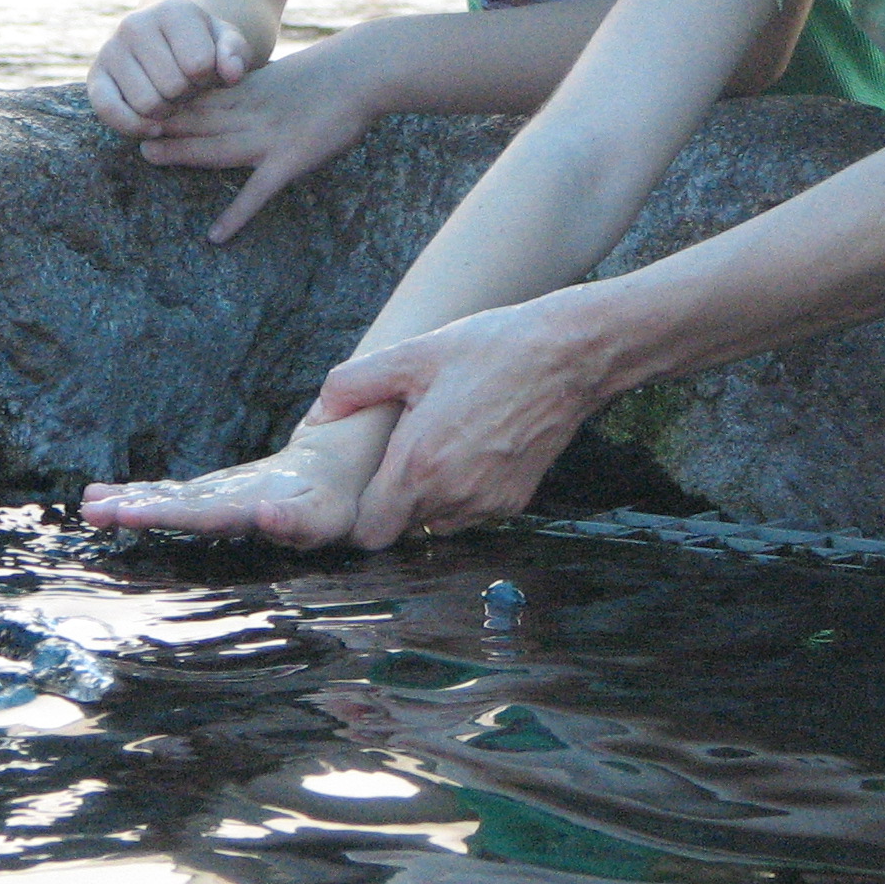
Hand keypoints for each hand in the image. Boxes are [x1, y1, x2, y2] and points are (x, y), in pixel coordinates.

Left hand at [80, 418, 385, 547]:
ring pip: (186, 514)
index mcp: (319, 512)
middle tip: (128, 516)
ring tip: (95, 509)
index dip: (284, 521)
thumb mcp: (376, 444)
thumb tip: (342, 415)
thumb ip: (365, 423)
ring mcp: (237, 511)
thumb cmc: (365, 459)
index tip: (264, 517)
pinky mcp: (215, 500)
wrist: (342, 484)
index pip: (302, 519)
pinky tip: (97, 499)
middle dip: (175, 517)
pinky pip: (174, 499)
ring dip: (140, 510)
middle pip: (223, 520)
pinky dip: (138, 497)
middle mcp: (271, 519)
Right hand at [88, 0, 253, 140]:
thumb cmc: (204, 46)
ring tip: (170, 96)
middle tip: (187, 87)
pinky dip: (134, 126)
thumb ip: (237, 53)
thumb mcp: (228, 43)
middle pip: (173, 86)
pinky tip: (154, 125)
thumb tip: (231, 73)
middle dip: (187, 95)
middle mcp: (135, 24)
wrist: (167, 44)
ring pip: (147, 104)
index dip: (208, 78)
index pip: (198, 64)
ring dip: (166, 112)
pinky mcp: (95, 76)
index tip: (205, 71)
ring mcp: (111, 49)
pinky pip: (109, 111)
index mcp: (173, 11)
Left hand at [136, 36, 378, 241]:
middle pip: (200, 119)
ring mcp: (268, 137)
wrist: (363, 72)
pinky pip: (256, 192)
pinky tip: (217, 235)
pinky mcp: (289, 160)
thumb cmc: (336, 73)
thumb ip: (266, 89)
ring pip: (216, 147)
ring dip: (182, 154)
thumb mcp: (291, 77)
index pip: (204, 97)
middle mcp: (253, 112)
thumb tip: (252, 93)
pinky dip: (235, 215)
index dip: (173, 103)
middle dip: (165, 126)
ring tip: (151, 159)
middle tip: (130, 130)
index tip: (144, 104)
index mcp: (253, 91)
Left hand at [309, 297, 604, 548]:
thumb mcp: (413, 355)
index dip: (356, 515)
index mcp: (418, 465)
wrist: (567, 357)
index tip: (359, 487)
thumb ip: (353, 386)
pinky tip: (467, 450)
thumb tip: (318, 414)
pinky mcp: (514, 502)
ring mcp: (487, 504)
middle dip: (390, 502)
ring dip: (426, 499)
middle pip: (400, 529)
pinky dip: (460, 494)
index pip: (368, 532)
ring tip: (433, 448)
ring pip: (436, 523)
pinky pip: (470, 513)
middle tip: (396, 457)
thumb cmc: (490, 350)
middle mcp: (452, 495)